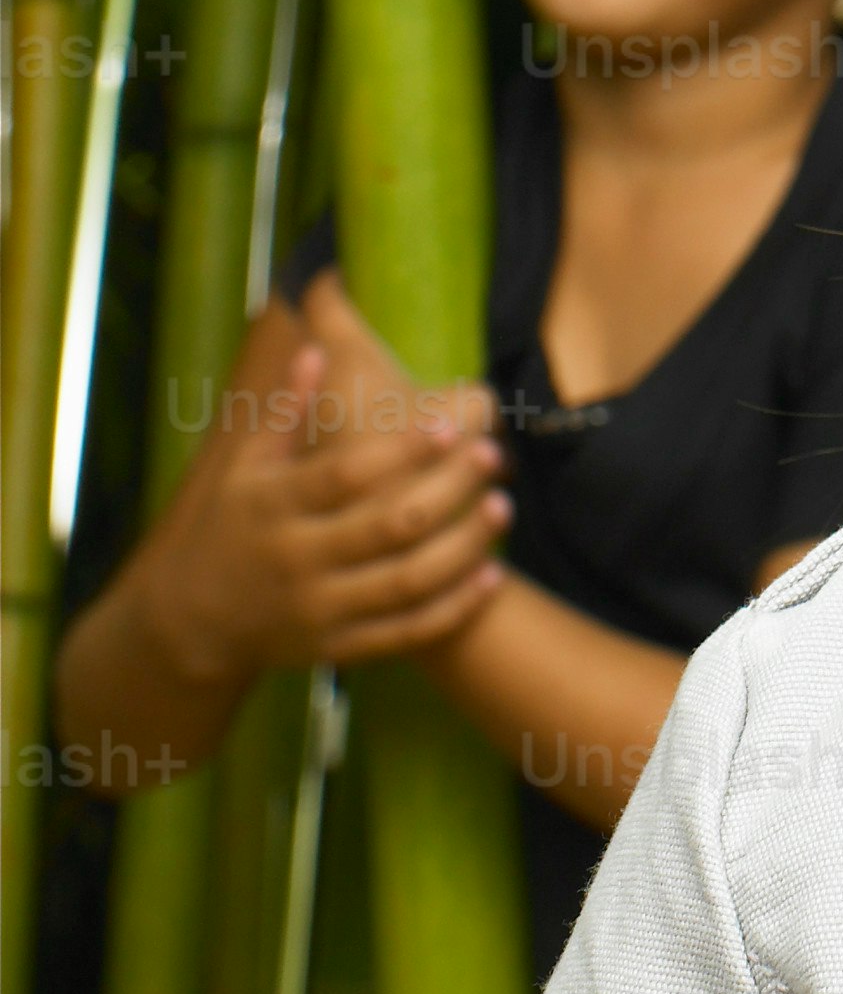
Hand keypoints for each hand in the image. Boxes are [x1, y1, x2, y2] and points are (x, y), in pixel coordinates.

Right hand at [137, 278, 512, 688]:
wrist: (190, 622)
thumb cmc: (228, 524)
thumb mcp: (242, 466)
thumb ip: (282, 410)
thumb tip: (315, 346)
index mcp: (274, 506)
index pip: (344, 475)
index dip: (400, 451)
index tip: (449, 424)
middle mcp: (297, 559)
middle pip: (386, 526)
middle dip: (446, 490)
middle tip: (494, 455)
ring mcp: (318, 609)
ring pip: (403, 582)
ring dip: (460, 547)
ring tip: (501, 506)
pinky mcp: (335, 647)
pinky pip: (403, 632)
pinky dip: (451, 608)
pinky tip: (492, 574)